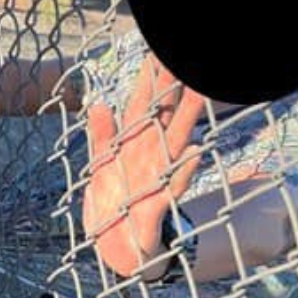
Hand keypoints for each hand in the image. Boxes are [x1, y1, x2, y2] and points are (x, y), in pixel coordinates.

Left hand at [82, 55, 205, 276]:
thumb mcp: (100, 167)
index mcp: (133, 145)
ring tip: (199, 94)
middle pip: (165, 115)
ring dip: (186, 119)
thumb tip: (98, 103)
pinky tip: (195, 153)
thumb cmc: (113, 203)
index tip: (156, 50)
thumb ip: (101, 135)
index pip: (144, 104)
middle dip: (175, 89)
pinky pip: (172, 186)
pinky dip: (183, 170)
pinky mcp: (157, 207)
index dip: (150, 78)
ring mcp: (157, 179)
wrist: (117, 247)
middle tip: (184, 62)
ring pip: (175, 143)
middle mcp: (151, 157)